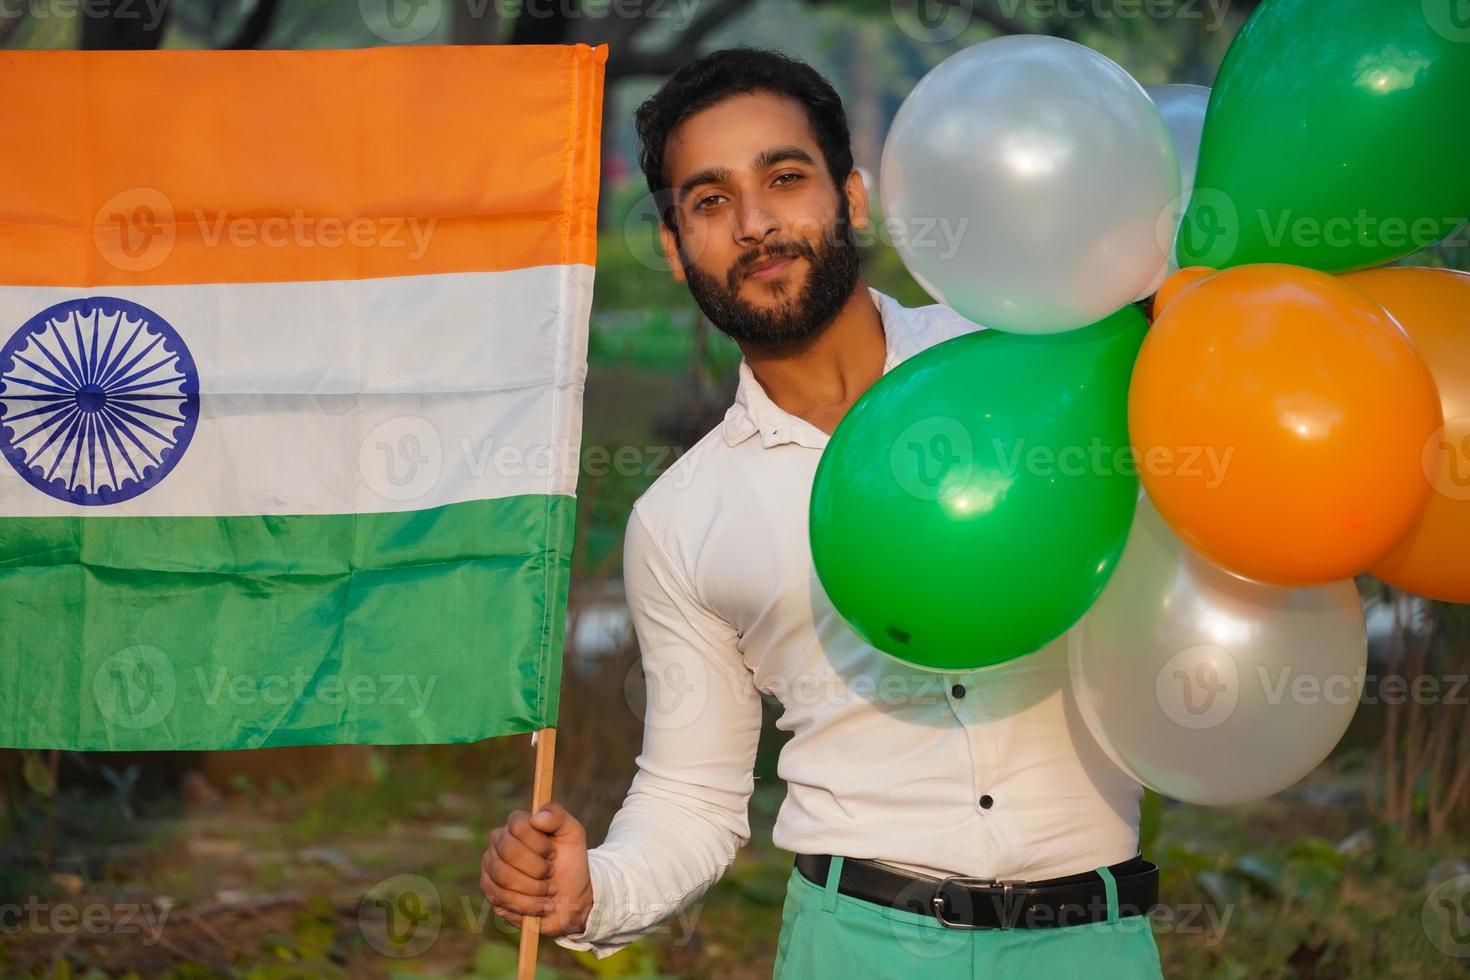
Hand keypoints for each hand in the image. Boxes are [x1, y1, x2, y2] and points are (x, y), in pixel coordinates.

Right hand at [480, 801, 593, 936]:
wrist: (571, 897)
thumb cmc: (570, 861)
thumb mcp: (573, 834)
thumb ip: (557, 817)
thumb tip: (536, 818)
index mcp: (517, 823)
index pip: (518, 826)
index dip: (540, 844)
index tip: (554, 854)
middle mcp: (498, 841)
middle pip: (509, 852)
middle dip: (537, 868)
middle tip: (552, 873)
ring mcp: (490, 866)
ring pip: (504, 877)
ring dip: (535, 889)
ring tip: (550, 891)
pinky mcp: (489, 891)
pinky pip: (501, 898)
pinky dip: (528, 905)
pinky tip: (543, 905)